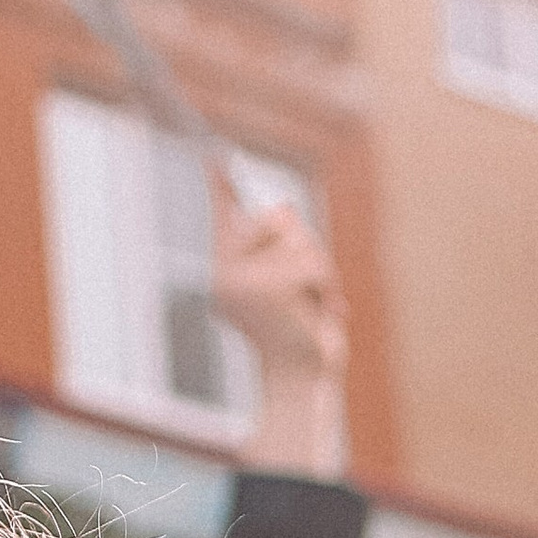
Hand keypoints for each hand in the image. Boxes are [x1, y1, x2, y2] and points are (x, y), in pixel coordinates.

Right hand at [207, 174, 347, 478]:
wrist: (298, 384)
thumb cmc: (297, 338)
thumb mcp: (296, 284)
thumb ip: (287, 245)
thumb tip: (282, 206)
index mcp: (227, 270)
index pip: (223, 214)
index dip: (220, 183)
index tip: (212, 152)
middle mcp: (225, 273)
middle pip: (277, 218)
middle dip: (303, 246)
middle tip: (306, 293)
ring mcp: (241, 281)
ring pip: (300, 242)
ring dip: (319, 275)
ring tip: (311, 309)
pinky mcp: (266, 289)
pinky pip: (312, 264)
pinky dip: (325, 289)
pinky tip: (316, 315)